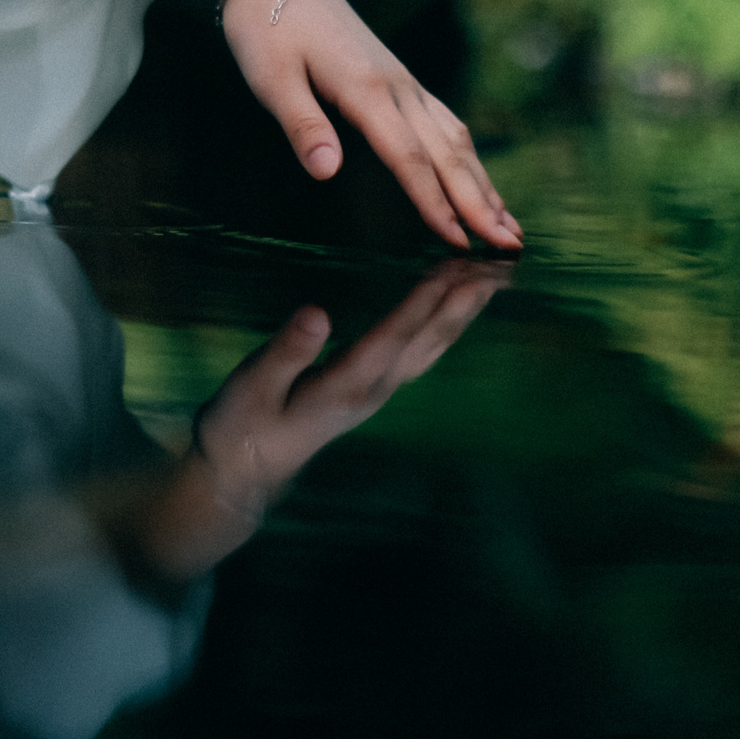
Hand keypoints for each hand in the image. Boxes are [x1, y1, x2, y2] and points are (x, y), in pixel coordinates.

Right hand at [129, 261, 507, 581]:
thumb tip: (317, 314)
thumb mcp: (252, 386)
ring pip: (431, 348)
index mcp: (345, 386)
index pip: (393, 337)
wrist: (245, 472)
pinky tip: (453, 305)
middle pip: (428, 342)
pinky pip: (420, 351)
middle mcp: (373, 390)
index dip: (423, 301)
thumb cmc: (241, 425)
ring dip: (462, 312)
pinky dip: (443, 323)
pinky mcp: (373, 389)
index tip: (453, 268)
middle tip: (498, 266)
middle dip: (463, 303)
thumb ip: (286, 352)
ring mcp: (378, 392)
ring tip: (491, 279)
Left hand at [147, 0, 521, 250]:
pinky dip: (467, 157)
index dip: (434, 203)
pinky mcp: (397, 78)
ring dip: (483, 183)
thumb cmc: (266, 25)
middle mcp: (395, 86)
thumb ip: (303, 125)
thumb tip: (328, 172)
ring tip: (508, 223)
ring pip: (454, 138)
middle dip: (480, 202)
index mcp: (365, 89)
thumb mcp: (270, 78)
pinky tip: (477, 176)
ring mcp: (401, 80)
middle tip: (510, 246)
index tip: (460, 242)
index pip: (408, 158)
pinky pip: (444, 122)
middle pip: (447, 153)